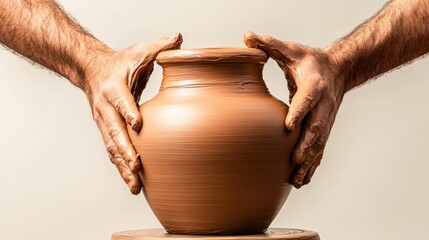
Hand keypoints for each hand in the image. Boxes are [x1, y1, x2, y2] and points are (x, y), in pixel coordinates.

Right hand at [82, 33, 182, 193]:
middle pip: (114, 131)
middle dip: (125, 150)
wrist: (90, 70)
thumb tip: (180, 39)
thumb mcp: (138, 52)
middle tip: (137, 166)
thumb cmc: (119, 63)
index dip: (128, 111)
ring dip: (122, 167)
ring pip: (111, 148)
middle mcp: (106, 108)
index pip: (121, 100)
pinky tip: (132, 183)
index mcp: (114, 87)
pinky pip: (112, 152)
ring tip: (135, 186)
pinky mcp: (105, 131)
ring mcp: (104, 122)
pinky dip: (121, 168)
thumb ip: (159, 47)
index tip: (138, 125)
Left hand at [244, 31, 345, 187]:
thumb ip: (270, 44)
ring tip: (296, 180)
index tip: (288, 126)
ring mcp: (326, 120)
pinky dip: (312, 167)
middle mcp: (324, 106)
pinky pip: (320, 151)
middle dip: (306, 145)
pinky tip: (302, 181)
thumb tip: (246, 36)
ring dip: (309, 163)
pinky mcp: (325, 130)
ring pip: (319, 145)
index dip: (299, 112)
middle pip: (316, 128)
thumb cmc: (310, 61)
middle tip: (294, 160)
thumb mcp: (292, 50)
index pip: (307, 100)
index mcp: (315, 85)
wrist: (339, 70)